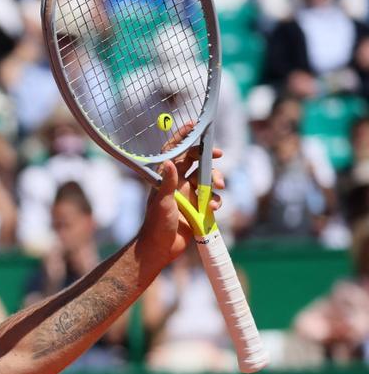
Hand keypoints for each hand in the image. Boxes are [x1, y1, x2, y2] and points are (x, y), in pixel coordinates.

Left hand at [136, 122, 224, 261]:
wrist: (161, 248)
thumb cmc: (156, 225)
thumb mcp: (162, 202)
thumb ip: (168, 183)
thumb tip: (169, 161)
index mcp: (166, 178)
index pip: (175, 152)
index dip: (183, 137)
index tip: (195, 125)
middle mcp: (178, 183)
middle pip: (197, 161)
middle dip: (209, 157)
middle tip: (219, 155)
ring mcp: (189, 195)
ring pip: (208, 179)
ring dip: (216, 180)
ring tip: (218, 188)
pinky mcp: (197, 207)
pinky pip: (212, 197)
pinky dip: (216, 200)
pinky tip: (212, 207)